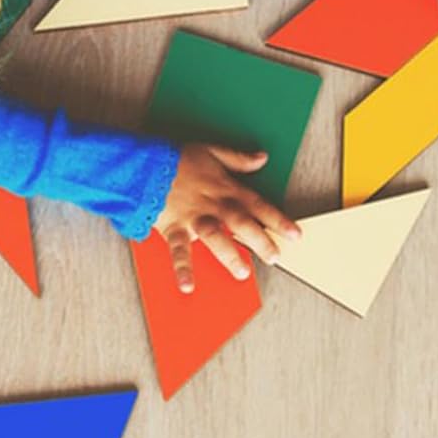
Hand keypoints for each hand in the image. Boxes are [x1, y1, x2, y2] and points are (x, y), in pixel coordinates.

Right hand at [153, 143, 300, 293]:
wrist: (142, 164)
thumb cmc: (175, 159)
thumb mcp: (211, 151)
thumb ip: (238, 158)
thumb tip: (262, 158)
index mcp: (225, 189)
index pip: (259, 205)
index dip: (278, 220)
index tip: (295, 235)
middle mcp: (212, 205)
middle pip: (242, 223)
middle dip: (260, 241)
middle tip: (275, 258)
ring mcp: (193, 218)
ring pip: (216, 237)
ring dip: (229, 255)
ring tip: (242, 272)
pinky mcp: (173, 228)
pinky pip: (178, 250)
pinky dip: (182, 269)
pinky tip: (188, 286)